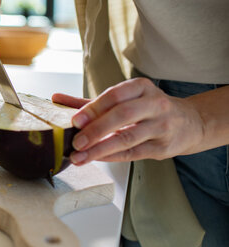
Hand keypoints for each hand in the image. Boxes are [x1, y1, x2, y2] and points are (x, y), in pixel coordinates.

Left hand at [52, 78, 205, 164]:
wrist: (189, 123)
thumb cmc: (148, 109)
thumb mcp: (124, 99)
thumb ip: (89, 102)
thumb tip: (56, 99)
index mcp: (141, 88)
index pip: (115, 96)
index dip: (93, 109)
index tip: (74, 120)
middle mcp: (154, 104)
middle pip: (122, 116)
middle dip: (95, 130)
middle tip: (75, 142)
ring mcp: (161, 126)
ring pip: (127, 138)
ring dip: (100, 149)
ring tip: (79, 157)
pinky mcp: (163, 147)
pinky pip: (133, 153)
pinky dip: (112, 156)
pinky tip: (96, 158)